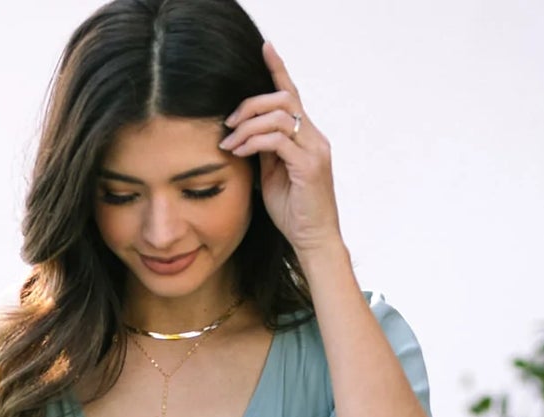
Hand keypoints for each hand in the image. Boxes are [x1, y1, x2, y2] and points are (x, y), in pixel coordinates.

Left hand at [217, 40, 342, 257]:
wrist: (313, 241)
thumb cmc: (293, 212)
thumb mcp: (272, 176)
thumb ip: (264, 151)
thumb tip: (245, 133)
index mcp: (307, 137)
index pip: (292, 95)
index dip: (278, 69)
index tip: (265, 48)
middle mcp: (315, 138)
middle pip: (284, 99)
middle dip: (251, 105)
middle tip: (228, 123)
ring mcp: (315, 150)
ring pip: (280, 116)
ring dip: (248, 126)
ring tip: (229, 142)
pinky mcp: (309, 166)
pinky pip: (277, 141)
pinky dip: (254, 142)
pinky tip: (240, 152)